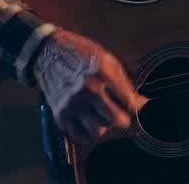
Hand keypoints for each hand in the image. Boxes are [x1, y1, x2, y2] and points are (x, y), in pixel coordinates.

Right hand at [34, 30, 146, 147]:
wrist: (48, 52)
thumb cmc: (81, 54)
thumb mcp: (107, 59)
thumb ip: (124, 82)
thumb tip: (141, 102)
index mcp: (103, 73)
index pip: (129, 102)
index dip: (136, 106)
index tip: (134, 105)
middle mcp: (88, 90)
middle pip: (116, 120)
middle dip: (123, 118)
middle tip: (120, 112)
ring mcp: (73, 104)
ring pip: (99, 131)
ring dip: (104, 126)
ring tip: (101, 115)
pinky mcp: (60, 115)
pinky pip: (80, 136)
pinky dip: (88, 133)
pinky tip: (89, 121)